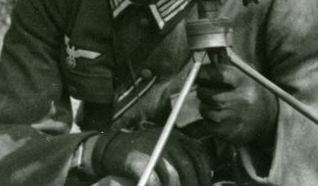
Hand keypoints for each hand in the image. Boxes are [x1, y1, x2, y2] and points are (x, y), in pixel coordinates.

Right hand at [93, 127, 212, 185]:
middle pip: (187, 166)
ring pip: (173, 176)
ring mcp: (153, 149)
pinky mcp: (138, 161)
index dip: (204, 174)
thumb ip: (182, 156)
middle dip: (192, 184)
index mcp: (177, 137)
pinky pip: (155, 181)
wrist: (113, 146)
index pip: (199, 155)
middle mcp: (168, 140)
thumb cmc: (142, 152)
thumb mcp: (166, 147)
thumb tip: (204, 175)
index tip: (204, 185)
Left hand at [196, 61, 277, 145]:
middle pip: (206, 93)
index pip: (218, 73)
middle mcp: (239, 99)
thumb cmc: (250, 95)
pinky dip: (207, 121)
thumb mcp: (243, 78)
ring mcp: (233, 116)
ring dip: (205, 107)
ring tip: (216, 106)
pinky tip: (217, 118)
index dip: (204, 73)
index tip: (197, 74)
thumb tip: (197, 71)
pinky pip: (206, 124)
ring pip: (204, 109)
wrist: (268, 120)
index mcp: (244, 81)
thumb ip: (223, 73)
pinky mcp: (227, 131)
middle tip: (206, 92)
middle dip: (202, 92)